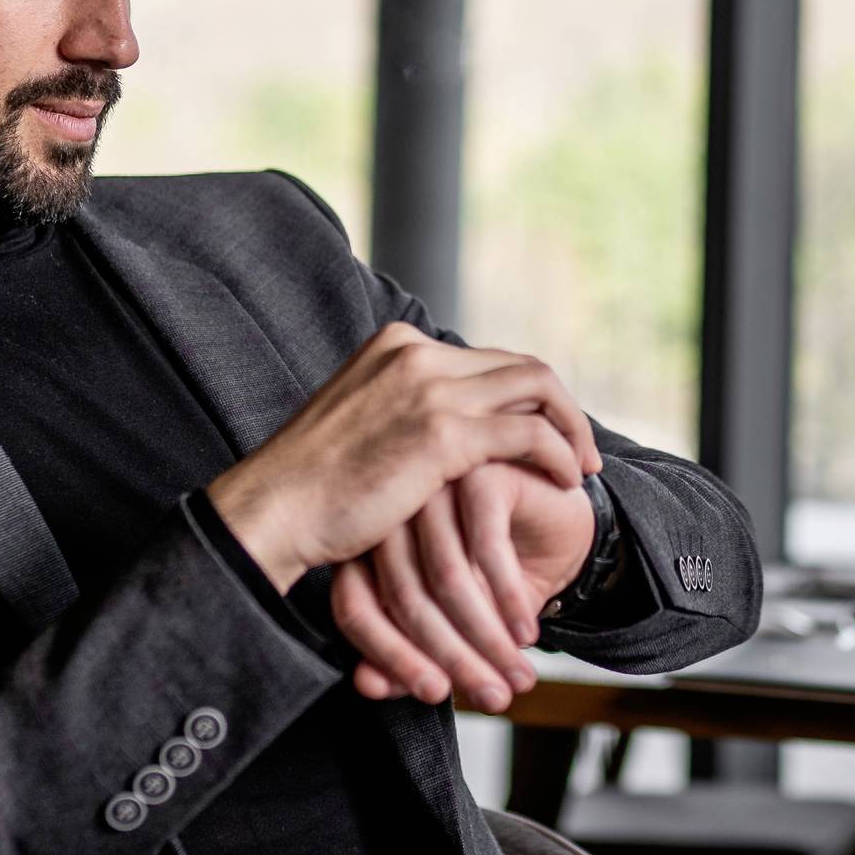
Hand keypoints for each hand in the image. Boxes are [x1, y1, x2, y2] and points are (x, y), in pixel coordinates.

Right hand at [206, 322, 599, 593]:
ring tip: (582, 470)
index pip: (488, 359)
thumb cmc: (309, 487)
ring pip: (537, 389)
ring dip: (572, 429)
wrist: (272, 510)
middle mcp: (417, 353)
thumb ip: (400, 412)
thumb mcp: (358, 425)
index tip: (548, 433)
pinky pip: (528, 433)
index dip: (528, 396)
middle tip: (581, 452)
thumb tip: (437, 431)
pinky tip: (564, 483)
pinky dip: (558, 454)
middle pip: (521, 366)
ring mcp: (430, 388)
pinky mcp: (442, 433)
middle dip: (562, 408)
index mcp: (397, 345)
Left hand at [336, 463, 599, 707]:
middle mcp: (391, 511)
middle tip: (492, 696)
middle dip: (453, 659)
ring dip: (487, 638)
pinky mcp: (480, 473)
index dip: (393, 660)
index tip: (435, 696)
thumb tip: (368, 685)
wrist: (558, 525)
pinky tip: (527, 631)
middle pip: (403, 598)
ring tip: (516, 674)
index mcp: (366, 544)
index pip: (356, 607)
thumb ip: (405, 653)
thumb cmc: (498, 572)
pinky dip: (507, 599)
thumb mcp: (454, 623)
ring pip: (446, 578)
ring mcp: (434, 486)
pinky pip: (486, 547)